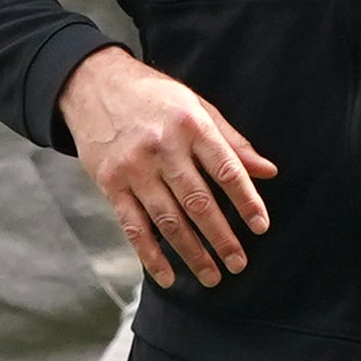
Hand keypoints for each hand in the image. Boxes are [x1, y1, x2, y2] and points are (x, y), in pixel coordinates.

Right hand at [57, 47, 276, 289]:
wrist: (93, 84)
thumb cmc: (154, 97)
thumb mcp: (197, 107)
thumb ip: (232, 142)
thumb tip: (267, 171)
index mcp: (191, 125)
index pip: (226, 169)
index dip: (246, 200)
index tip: (261, 226)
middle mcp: (163, 147)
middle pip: (198, 202)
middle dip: (222, 237)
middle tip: (239, 264)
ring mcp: (134, 168)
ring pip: (168, 220)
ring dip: (192, 253)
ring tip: (212, 276)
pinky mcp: (110, 183)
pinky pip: (133, 226)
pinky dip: (150, 255)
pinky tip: (167, 276)